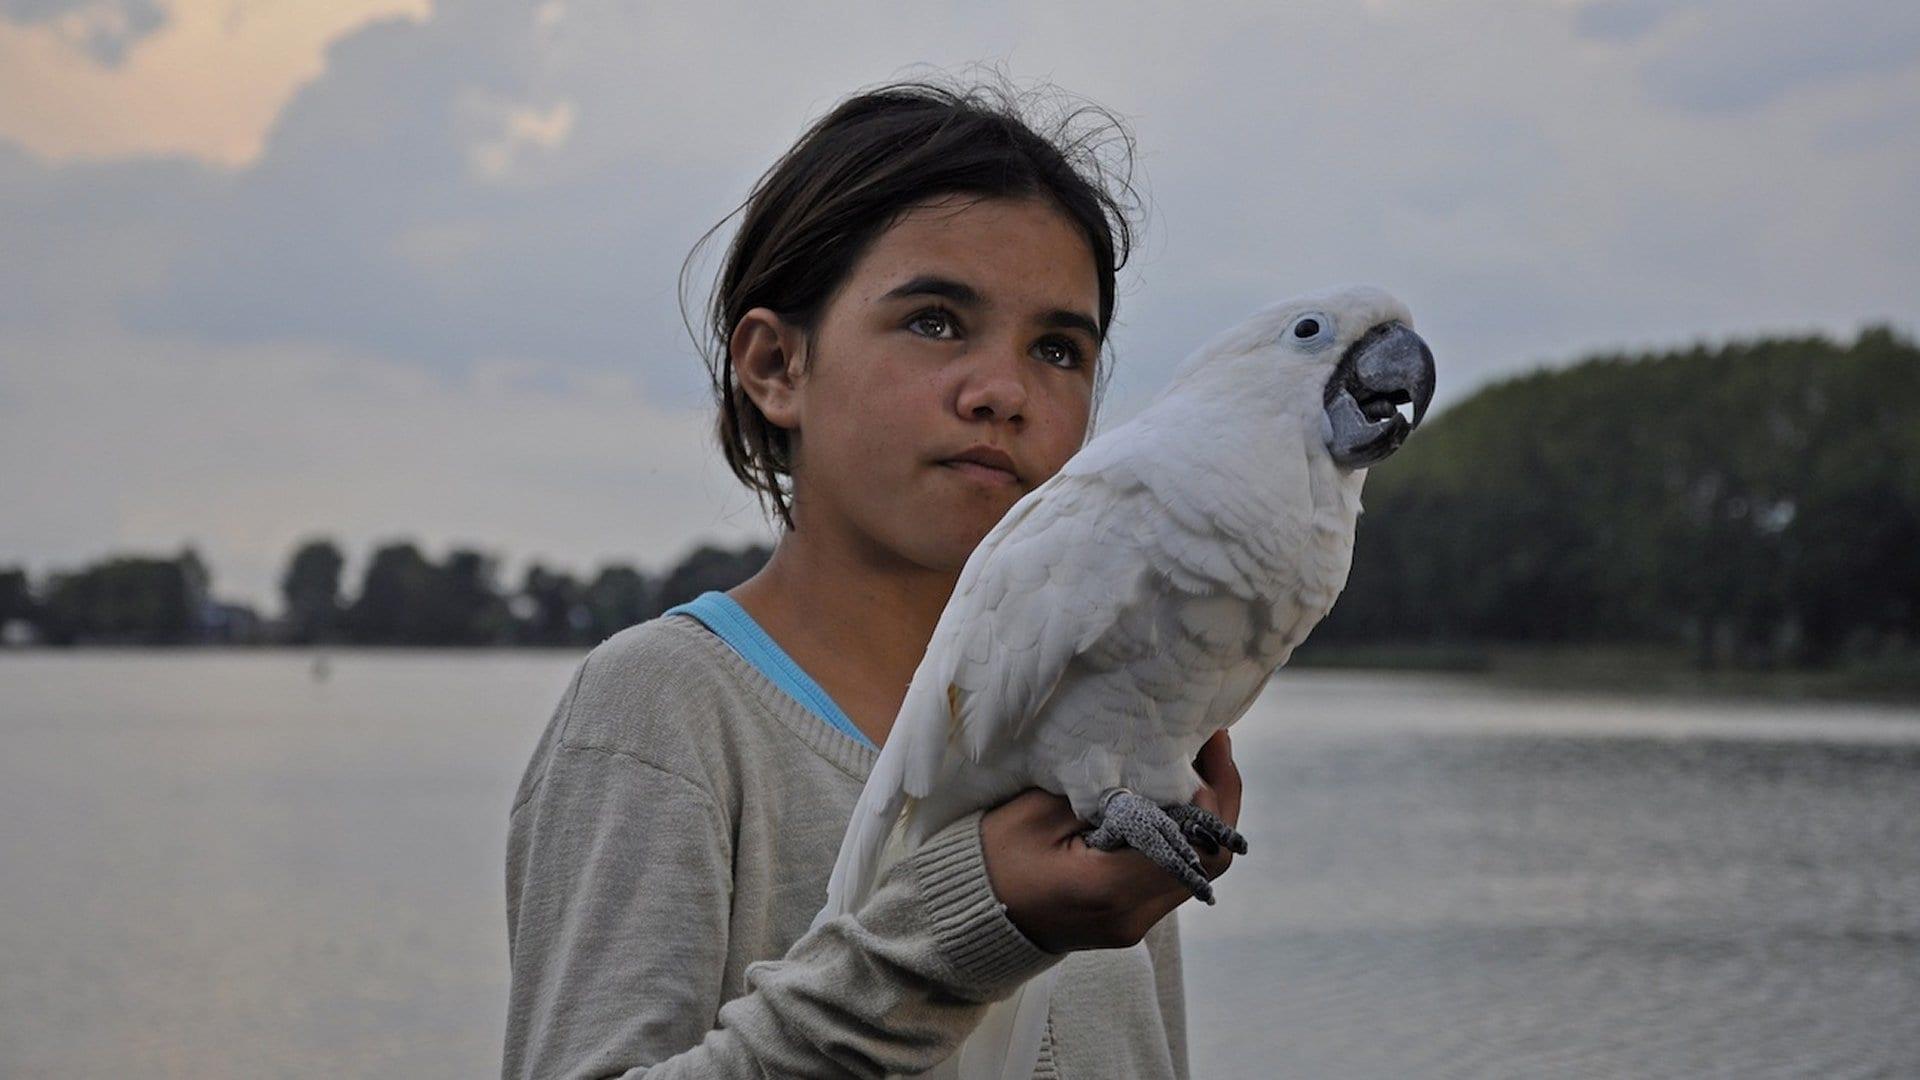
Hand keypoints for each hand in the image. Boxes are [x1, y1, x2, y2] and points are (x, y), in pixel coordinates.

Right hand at [979, 729, 1243, 952]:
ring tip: (1182, 762)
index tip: (1209, 737)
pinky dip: (1175, 836)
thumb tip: (1150, 759)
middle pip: (1209, 860)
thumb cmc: (990, 860)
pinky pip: (1169, 875)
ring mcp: (1133, 924)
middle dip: (1215, 798)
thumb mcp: (1035, 812)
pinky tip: (1158, 798)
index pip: (1200, 845)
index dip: (1216, 789)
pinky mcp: (1127, 920)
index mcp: (1112, 889)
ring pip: (1194, 868)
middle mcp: (1134, 916)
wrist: (966, 916)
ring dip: (1196, 818)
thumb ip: (1099, 791)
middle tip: (1204, 744)